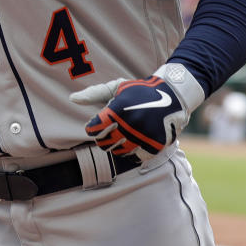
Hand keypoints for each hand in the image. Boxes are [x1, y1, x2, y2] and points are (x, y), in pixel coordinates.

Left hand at [70, 76, 190, 162]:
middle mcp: (128, 125)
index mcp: (117, 110)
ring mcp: (142, 137)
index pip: (93, 129)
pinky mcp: (154, 145)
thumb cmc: (139, 91)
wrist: (173, 95)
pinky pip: (137, 157)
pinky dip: (136, 151)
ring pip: (119, 152)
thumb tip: (72, 99)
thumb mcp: (117, 87)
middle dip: (105, 137)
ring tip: (126, 133)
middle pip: (103, 144)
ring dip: (119, 145)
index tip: (98, 123)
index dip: (93, 127)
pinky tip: (138, 140)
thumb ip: (93, 93)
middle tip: (113, 129)